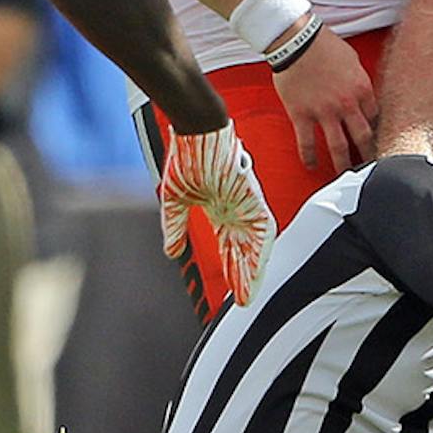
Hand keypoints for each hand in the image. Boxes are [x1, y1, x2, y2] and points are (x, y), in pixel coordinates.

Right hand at [159, 121, 276, 303]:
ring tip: (248, 293)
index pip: (228, 248)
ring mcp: (246, 205)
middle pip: (242, 251)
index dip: (229, 269)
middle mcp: (236, 212)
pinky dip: (259, 248)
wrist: (198, 131)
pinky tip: (257, 266)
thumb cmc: (188, 158)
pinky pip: (262, 227)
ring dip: (252, 269)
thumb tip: (171, 253)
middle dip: (241, 277)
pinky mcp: (252, 197)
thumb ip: (175, 226)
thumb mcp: (176, 199)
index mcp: (220, 211)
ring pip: (254, 245)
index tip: (229, 292)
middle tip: (241, 301)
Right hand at [273, 25, 377, 171]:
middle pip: (363, 137)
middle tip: (374, 168)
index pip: (376, 118)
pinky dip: (309, 157)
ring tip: (347, 176)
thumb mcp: (354, 61)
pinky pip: (307, 141)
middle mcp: (346, 104)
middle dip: (370, 155)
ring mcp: (324, 111)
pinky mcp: (301, 114)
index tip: (380, 142)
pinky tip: (312, 166)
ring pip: (338, 146)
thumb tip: (364, 96)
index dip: (378, 131)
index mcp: (362, 90)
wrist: (297, 40)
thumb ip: (360, 82)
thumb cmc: (326, 46)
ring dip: (344, 164)